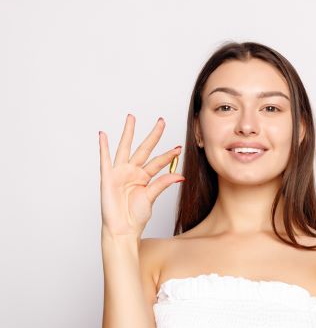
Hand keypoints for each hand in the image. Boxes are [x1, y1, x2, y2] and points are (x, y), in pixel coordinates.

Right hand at [98, 114, 183, 237]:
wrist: (123, 230)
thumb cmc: (135, 216)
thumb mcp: (151, 197)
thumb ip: (163, 183)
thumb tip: (180, 175)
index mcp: (144, 177)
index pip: (158, 162)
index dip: (168, 155)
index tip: (179, 148)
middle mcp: (132, 172)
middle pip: (144, 149)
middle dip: (153, 135)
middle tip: (161, 121)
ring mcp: (120, 173)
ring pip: (125, 148)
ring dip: (129, 133)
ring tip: (132, 118)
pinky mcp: (108, 178)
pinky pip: (105, 160)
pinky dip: (103, 147)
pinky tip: (103, 135)